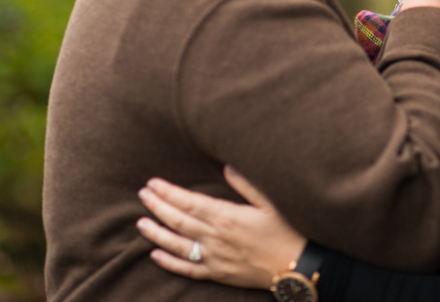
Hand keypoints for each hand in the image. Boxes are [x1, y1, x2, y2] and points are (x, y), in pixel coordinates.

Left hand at [136, 166, 305, 287]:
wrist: (298, 267)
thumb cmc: (289, 231)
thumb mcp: (271, 202)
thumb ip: (247, 184)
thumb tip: (227, 166)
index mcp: (226, 217)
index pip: (188, 202)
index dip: (168, 192)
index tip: (153, 183)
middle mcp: (215, 238)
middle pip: (177, 221)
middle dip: (157, 207)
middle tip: (142, 195)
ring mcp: (215, 258)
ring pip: (176, 246)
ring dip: (156, 234)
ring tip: (140, 223)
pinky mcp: (218, 274)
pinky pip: (187, 269)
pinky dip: (169, 263)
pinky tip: (156, 255)